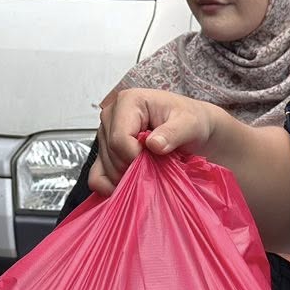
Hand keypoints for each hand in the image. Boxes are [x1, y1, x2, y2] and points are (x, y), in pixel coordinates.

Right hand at [88, 88, 221, 195]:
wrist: (192, 129)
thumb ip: (173, 133)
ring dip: (128, 176)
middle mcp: (112, 115)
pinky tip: (127, 188)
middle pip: (112, 154)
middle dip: (134, 167)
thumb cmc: (191, 121)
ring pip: (106, 167)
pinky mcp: (106, 151)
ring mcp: (106, 134)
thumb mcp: (190, 124)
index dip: (137, 157)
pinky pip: (97, 175)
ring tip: (151, 169)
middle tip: (158, 164)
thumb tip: (154, 145)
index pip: (120, 139)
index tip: (157, 161)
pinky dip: (109, 186)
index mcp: (128, 101)